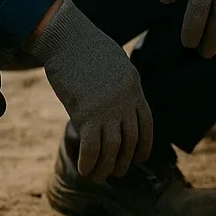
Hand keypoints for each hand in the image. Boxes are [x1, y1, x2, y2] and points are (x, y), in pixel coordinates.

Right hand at [27, 0, 153, 180]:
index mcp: (134, 89)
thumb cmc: (87, 47)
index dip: (144, 145)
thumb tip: (119, 99)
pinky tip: (85, 170)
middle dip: (125, 160)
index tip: (140, 158)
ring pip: (113, 148)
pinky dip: (89, 162)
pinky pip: (91, 147)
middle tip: (117, 172)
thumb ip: (121, 85)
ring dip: (107, 167)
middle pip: (131, 140)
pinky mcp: (86, 113)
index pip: (147, 125)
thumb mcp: (116, 64)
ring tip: (100, 176)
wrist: (68, 38)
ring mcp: (107, 109)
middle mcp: (125, 102)